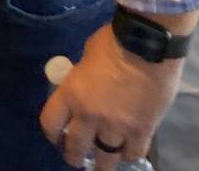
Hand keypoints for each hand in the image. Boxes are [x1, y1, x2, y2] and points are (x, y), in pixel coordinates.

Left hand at [40, 23, 183, 168]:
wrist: (148, 42)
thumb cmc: (115, 40)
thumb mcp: (86, 56)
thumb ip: (81, 77)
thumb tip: (82, 87)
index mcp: (71, 94)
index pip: (50, 124)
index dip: (52, 134)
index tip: (57, 136)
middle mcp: (90, 116)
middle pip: (75, 150)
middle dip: (74, 155)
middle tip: (78, 154)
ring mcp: (117, 127)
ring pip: (105, 160)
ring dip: (102, 162)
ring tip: (103, 161)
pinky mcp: (143, 130)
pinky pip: (133, 154)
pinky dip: (129, 153)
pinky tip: (128, 148)